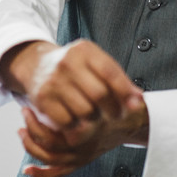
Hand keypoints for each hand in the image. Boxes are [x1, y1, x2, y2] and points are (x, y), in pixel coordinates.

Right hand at [0, 39, 142, 129]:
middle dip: (113, 109)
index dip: (125, 92)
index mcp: (85, 50)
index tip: (134, 105)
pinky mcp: (43, 99)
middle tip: (117, 115)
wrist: (37, 66)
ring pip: (85, 111)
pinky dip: (76, 125)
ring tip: (94, 115)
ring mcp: (54, 81)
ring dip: (94, 119)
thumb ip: (118, 79)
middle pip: (99, 94)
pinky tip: (77, 119)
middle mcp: (67, 63)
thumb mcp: (95, 63)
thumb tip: (139, 100)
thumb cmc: (75, 67)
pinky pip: (68, 122)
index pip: (110, 72)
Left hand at [19, 97, 148, 176]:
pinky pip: (58, 174)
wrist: (133, 120)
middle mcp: (87, 145)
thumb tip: (62, 96)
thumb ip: (92, 84)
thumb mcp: (110, 88)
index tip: (28, 106)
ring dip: (32, 147)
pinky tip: (27, 170)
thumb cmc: (120, 101)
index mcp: (92, 127)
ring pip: (51, 159)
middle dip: (33, 129)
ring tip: (20, 130)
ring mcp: (83, 156)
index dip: (39, 121)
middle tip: (23, 113)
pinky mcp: (81, 163)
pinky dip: (41, 174)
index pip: (57, 131)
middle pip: (51, 145)